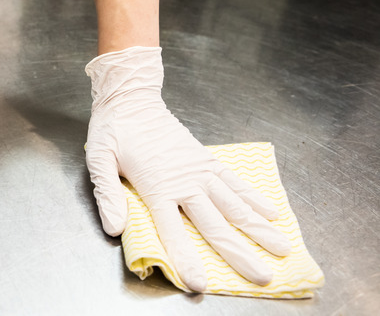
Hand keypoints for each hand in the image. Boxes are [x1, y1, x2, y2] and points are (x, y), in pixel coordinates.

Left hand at [84, 46, 290, 291]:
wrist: (131, 99)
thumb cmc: (113, 131)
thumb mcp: (98, 160)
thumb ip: (108, 195)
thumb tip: (113, 228)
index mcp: (157, 186)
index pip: (173, 231)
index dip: (186, 258)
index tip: (201, 283)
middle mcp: (185, 181)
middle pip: (215, 224)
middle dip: (240, 253)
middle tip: (264, 275)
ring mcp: (200, 170)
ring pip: (234, 205)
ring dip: (259, 229)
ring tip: (282, 248)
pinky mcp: (206, 159)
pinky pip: (235, 181)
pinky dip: (254, 198)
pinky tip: (271, 213)